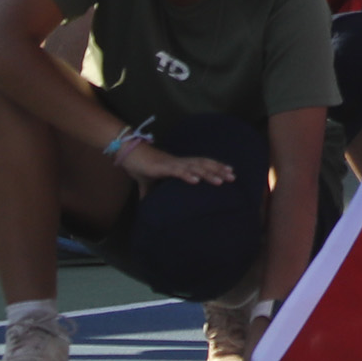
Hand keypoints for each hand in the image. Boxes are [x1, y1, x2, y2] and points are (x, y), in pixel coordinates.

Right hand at [118, 137, 236, 186]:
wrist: (128, 155)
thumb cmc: (140, 166)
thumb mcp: (147, 183)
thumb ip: (149, 193)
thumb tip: (145, 206)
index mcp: (179, 164)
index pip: (202, 164)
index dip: (216, 167)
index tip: (229, 172)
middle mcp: (179, 162)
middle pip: (203, 165)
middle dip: (218, 170)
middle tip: (233, 177)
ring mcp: (172, 164)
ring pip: (194, 167)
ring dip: (208, 174)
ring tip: (220, 181)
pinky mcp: (162, 167)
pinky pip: (177, 171)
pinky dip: (187, 175)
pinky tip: (196, 181)